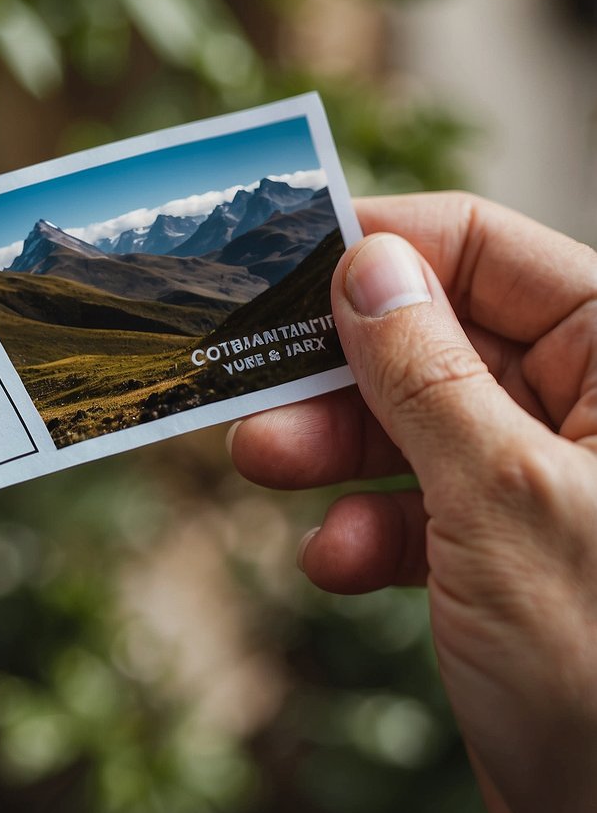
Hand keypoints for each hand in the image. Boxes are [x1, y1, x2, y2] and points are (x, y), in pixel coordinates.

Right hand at [229, 193, 596, 812]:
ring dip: (332, 451)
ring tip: (263, 467)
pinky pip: (419, 510)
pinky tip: (336, 563)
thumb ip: (426, 374)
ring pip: (413, 427)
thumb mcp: (505, 499)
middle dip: (337, 370)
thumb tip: (366, 265)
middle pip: (435, 342)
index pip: (492, 255)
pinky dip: (366, 530)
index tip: (283, 261)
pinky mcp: (508, 553)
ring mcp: (545, 484)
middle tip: (249, 383)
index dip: (384, 249)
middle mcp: (591, 413)